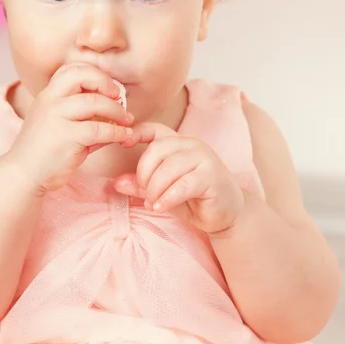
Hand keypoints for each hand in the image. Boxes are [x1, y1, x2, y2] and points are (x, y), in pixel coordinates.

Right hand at [8, 63, 133, 193]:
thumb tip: (116, 110)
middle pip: (83, 76)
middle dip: (107, 83)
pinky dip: (117, 132)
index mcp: (47, 94)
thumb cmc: (44, 150)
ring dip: (117, 110)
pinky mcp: (66, 137)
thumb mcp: (59, 124)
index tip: (109, 87)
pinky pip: (99, 129)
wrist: (23, 175)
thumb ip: (83, 115)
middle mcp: (50, 100)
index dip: (94, 73)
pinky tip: (124, 136)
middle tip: (119, 97)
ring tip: (127, 120)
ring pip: (95, 102)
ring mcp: (56, 117)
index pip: (71, 69)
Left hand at [115, 123, 244, 233]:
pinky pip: (183, 184)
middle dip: (144, 174)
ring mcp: (204, 158)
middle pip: (157, 150)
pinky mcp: (212, 176)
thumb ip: (141, 185)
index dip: (137, 133)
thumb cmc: (193, 199)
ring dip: (155, 189)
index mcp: (178, 143)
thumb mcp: (162, 191)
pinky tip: (159, 207)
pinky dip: (167, 197)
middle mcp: (192, 145)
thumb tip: (116, 183)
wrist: (228, 214)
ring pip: (168, 168)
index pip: (155, 129)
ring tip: (153, 203)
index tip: (122, 144)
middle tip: (144, 193)